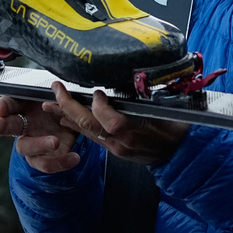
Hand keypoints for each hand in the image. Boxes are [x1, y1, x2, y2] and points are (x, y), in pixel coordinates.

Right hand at [0, 95, 80, 172]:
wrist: (75, 127)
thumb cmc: (60, 109)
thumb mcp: (58, 98)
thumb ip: (53, 94)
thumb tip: (56, 88)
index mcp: (23, 108)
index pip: (7, 104)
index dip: (2, 106)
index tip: (0, 109)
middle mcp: (23, 127)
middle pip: (8, 126)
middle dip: (2, 126)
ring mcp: (33, 144)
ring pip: (27, 148)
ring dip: (39, 145)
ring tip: (55, 142)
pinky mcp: (46, 159)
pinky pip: (48, 164)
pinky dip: (61, 162)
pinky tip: (74, 157)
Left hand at [47, 82, 189, 164]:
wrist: (182, 154)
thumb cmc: (179, 129)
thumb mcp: (171, 109)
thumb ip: (152, 96)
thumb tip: (139, 78)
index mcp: (138, 131)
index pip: (112, 123)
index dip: (100, 107)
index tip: (97, 92)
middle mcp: (122, 142)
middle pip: (90, 125)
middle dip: (68, 106)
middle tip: (56, 89)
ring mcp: (116, 148)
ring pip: (86, 131)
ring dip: (66, 116)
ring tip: (49, 104)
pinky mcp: (114, 150)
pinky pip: (91, 137)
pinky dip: (77, 125)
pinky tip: (65, 118)